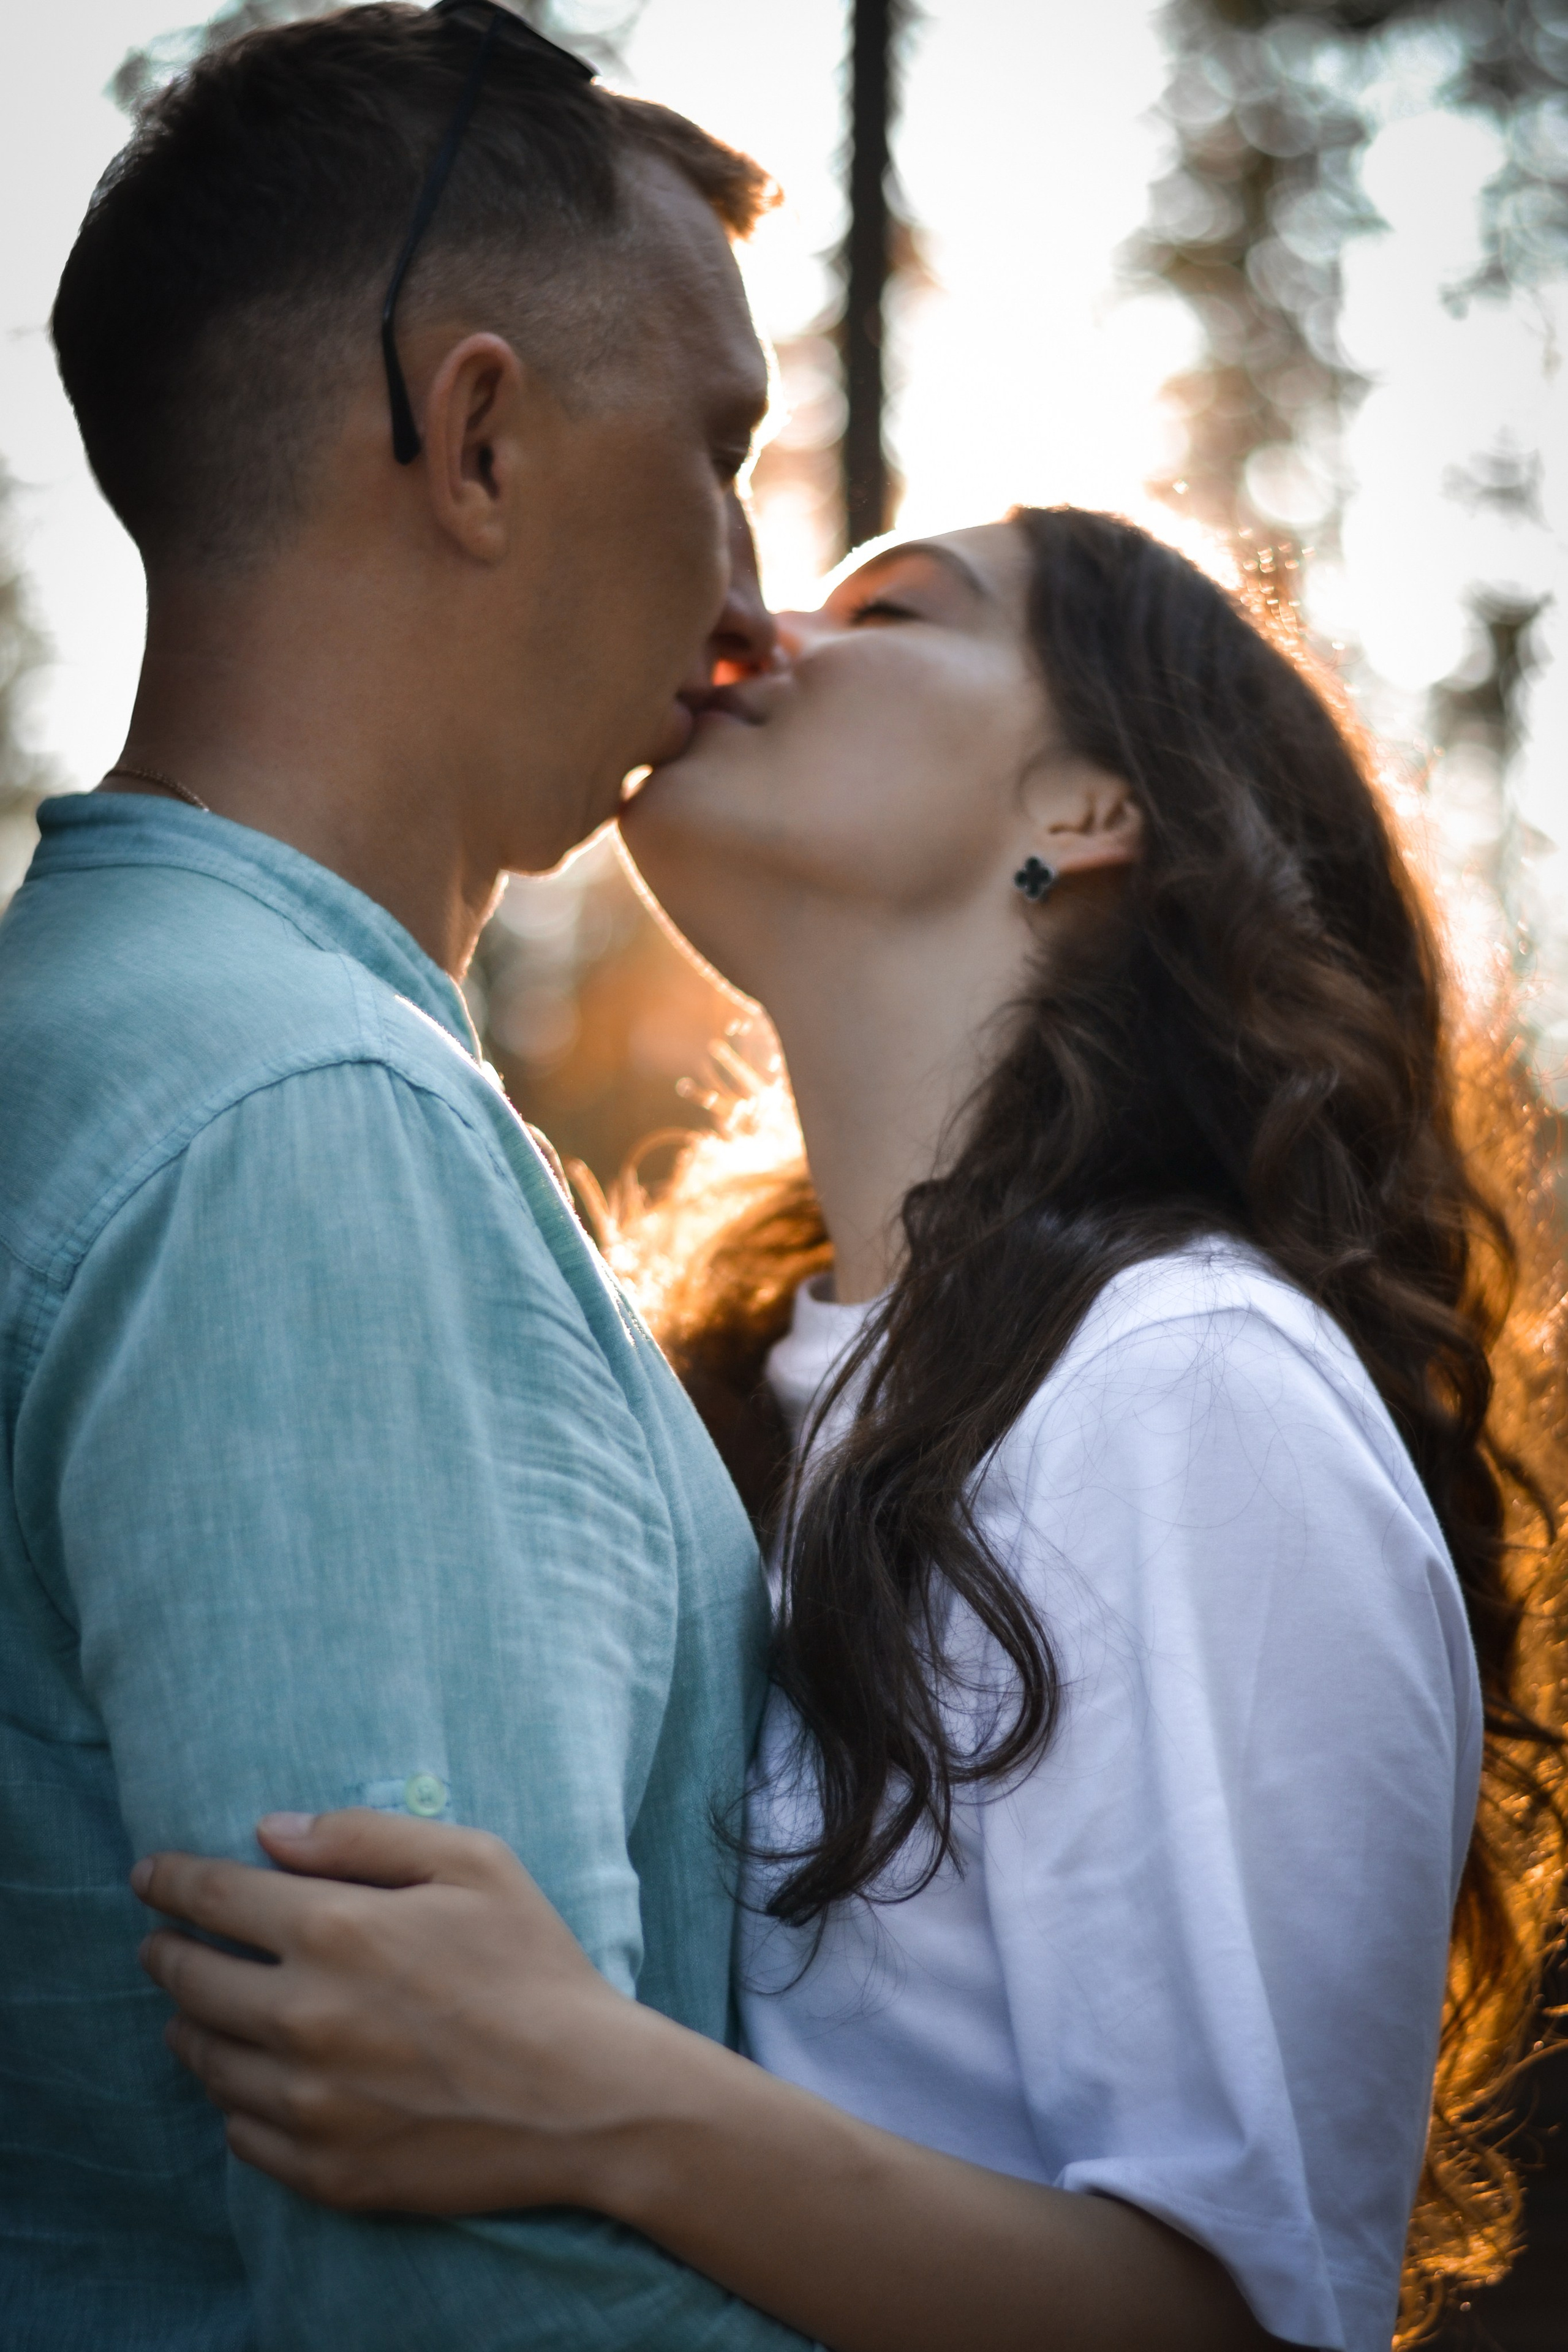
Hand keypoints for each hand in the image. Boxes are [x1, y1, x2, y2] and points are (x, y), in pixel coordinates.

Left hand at [133, 1809, 650, 2213]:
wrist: (586, 2099)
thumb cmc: (534, 1967)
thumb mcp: (474, 1863)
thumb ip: (366, 1836)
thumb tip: (273, 1832)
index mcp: (335, 1932)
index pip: (215, 1897)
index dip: (170, 1880)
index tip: (147, 1875)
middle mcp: (303, 2019)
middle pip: (191, 1982)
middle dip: (166, 1953)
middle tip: (161, 1943)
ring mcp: (308, 2103)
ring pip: (207, 2061)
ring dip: (190, 2027)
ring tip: (193, 2012)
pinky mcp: (323, 2169)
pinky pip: (240, 2133)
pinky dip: (232, 2099)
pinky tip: (248, 2081)